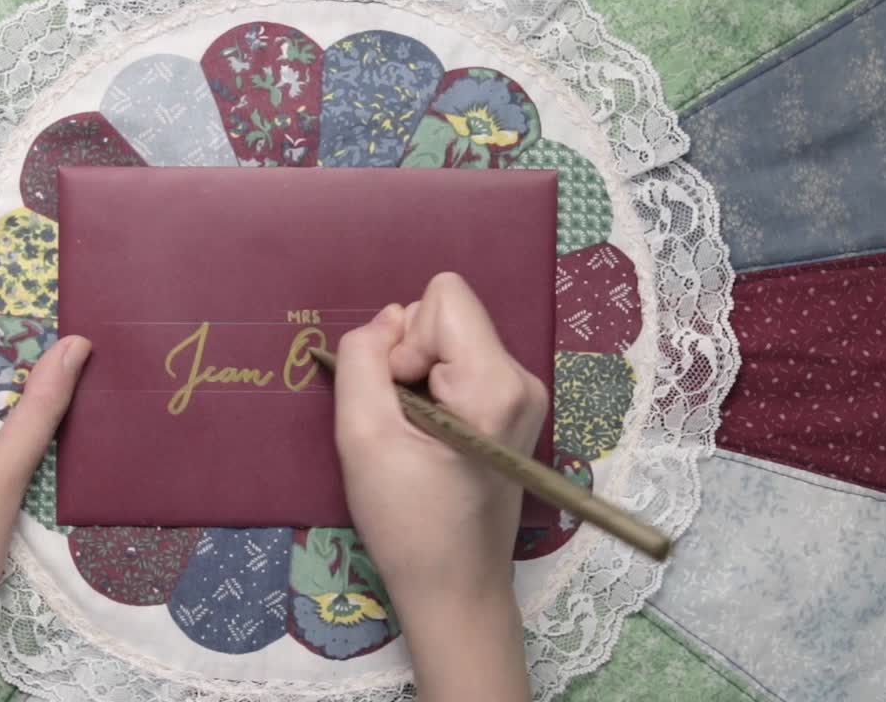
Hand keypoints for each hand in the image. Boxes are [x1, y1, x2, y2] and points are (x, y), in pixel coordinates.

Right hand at [333, 272, 545, 700]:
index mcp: (497, 383)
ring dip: (419, 377)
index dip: (405, 338)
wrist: (455, 588)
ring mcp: (524, 395)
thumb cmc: (408, 523)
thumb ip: (361, 361)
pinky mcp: (514, 410)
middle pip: (448, 316)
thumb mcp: (362, 437)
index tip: (400, 398)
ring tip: (414, 436)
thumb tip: (384, 319)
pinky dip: (433, 392)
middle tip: (403, 422)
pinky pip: (461, 366)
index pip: (444, 296)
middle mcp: (523, 379)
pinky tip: (428, 440)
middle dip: (411, 357)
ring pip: (451, 341)